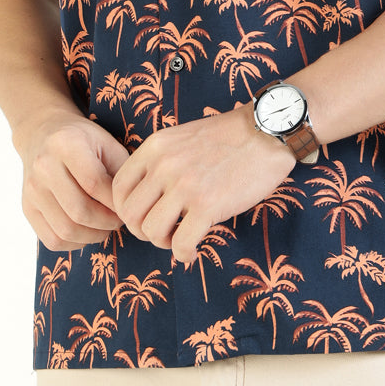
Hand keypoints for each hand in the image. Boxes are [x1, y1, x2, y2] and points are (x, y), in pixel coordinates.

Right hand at [14, 109, 131, 251]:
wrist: (42, 133)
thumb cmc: (83, 140)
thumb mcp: (107, 142)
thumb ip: (122, 170)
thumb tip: (132, 204)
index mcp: (66, 145)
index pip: (94, 183)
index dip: (116, 202)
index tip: (128, 207)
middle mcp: (44, 167)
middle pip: (79, 211)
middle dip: (107, 222)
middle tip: (119, 220)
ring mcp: (32, 190)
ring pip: (66, 230)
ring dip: (93, 236)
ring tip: (105, 227)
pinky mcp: (27, 208)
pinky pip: (52, 240)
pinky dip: (74, 243)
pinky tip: (86, 231)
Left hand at [110, 103, 295, 264]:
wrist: (266, 132)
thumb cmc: (228, 137)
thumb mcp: (182, 137)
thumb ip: (160, 161)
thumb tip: (146, 198)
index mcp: (155, 147)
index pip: (118, 188)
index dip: (125, 210)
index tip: (143, 217)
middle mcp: (164, 166)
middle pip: (129, 214)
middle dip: (141, 230)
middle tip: (161, 231)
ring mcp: (185, 186)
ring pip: (151, 231)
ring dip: (162, 242)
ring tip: (178, 238)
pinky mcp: (208, 205)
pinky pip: (181, 244)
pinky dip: (183, 254)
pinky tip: (193, 250)